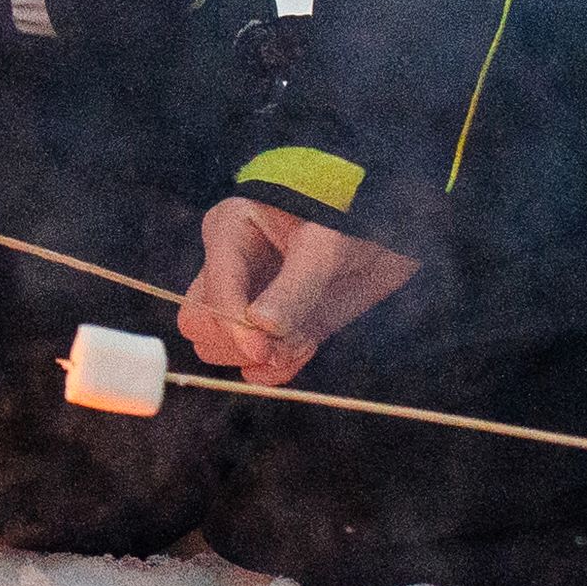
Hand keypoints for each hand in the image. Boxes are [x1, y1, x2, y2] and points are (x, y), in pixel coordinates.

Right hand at [181, 196, 423, 382]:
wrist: (387, 228)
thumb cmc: (351, 215)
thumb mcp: (326, 245)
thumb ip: (295, 286)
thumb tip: (261, 327)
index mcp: (229, 230)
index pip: (212, 289)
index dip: (232, 323)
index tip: (262, 348)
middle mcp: (229, 268)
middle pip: (198, 324)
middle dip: (238, 342)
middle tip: (285, 341)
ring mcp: (248, 300)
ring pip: (216, 348)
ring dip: (259, 358)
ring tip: (303, 340)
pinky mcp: (271, 328)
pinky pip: (250, 366)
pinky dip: (274, 370)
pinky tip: (305, 349)